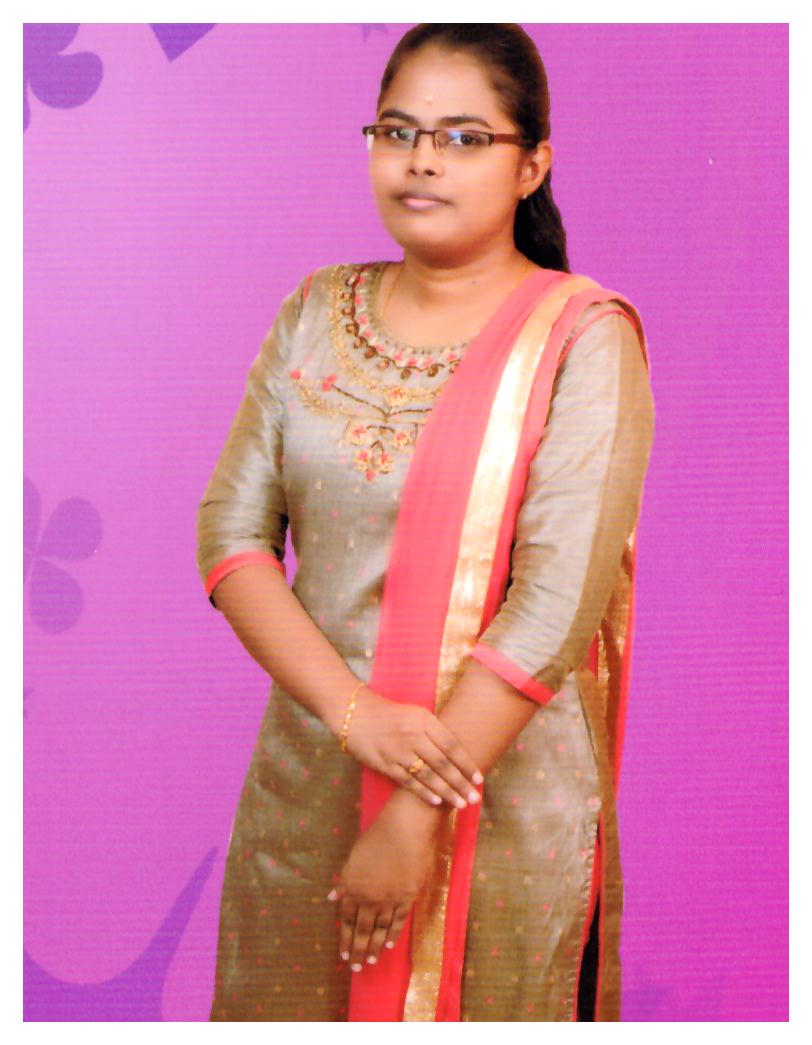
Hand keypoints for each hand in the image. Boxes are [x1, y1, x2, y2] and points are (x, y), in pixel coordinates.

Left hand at [326, 790, 440, 968]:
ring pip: (379, 930)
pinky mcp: (406, 897)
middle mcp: (368, 897)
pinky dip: (392, 934)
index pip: (347, 919)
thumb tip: (332, 898)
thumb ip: (345, 881)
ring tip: (371, 961)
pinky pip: (398, 921)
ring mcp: (388, 899)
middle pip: (362, 930)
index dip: (345, 937)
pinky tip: (389, 945)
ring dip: (374, 947)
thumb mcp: (354, 858)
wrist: (404, 830)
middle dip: (358, 950)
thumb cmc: (376, 837)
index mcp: (352, 887)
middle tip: (356, 967)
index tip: (343, 953)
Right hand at [344, 686, 483, 809]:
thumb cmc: (389, 714)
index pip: (451, 745)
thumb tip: (458, 756)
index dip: (467, 764)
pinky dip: (424, 793)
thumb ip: (434, 731)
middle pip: (443, 764)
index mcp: (423, 720)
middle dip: (461, 783)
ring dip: (446, 792)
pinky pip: (408, 782)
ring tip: (460, 804)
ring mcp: (398, 751)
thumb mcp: (415, 713)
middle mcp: (412, 735)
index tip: (479, 778)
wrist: (354, 714)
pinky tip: (437, 802)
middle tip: (474, 798)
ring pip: (428, 776)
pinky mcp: (385, 764)